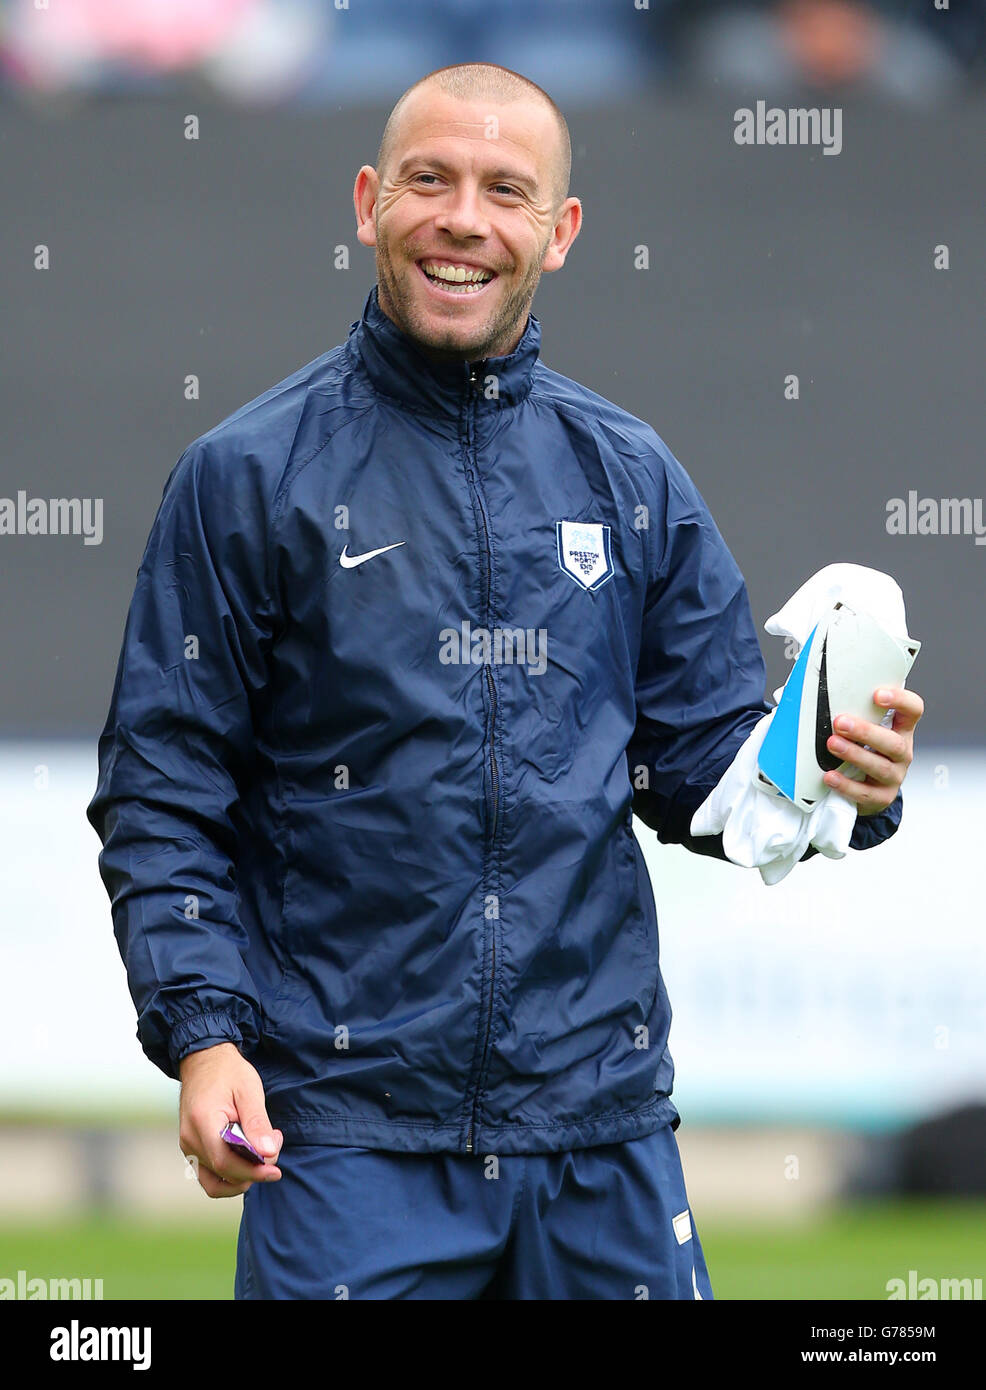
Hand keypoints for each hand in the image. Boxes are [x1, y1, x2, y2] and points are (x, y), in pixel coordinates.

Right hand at [178, 1042, 282, 1197]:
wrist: (204, 1060)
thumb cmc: (228, 1072)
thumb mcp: (248, 1090)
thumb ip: (257, 1123)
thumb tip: (269, 1153)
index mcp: (202, 1123)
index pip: (225, 1163)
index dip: (252, 1172)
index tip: (275, 1171)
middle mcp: (190, 1139)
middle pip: (222, 1173)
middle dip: (253, 1170)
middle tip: (274, 1144)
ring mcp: (188, 1145)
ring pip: (214, 1180)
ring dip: (241, 1175)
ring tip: (261, 1152)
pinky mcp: (191, 1147)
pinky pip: (209, 1173)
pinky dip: (230, 1172)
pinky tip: (248, 1155)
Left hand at [823, 686, 923, 816]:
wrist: (868, 788)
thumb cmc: (862, 748)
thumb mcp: (862, 728)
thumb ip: (847, 708)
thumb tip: (800, 687)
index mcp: (901, 728)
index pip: (913, 710)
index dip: (900, 700)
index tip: (877, 694)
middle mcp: (902, 752)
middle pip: (894, 742)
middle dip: (866, 732)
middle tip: (840, 722)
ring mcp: (894, 776)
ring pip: (880, 767)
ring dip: (854, 754)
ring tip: (832, 745)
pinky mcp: (881, 797)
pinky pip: (865, 793)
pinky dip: (846, 785)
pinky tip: (830, 776)